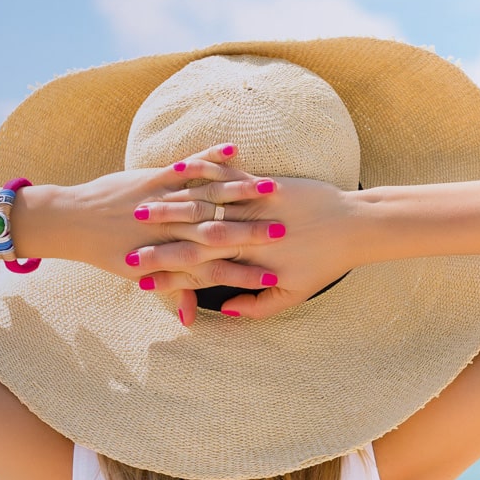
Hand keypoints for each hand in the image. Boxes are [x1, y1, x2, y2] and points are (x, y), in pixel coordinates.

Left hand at [36, 143, 284, 324]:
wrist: (70, 221)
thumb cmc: (108, 251)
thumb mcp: (141, 276)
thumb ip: (173, 293)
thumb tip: (190, 321)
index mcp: (168, 256)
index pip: (213, 267)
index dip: (244, 272)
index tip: (272, 275)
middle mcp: (169, 230)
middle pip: (218, 232)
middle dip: (253, 231)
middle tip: (283, 232)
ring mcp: (162, 201)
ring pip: (207, 196)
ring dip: (240, 191)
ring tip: (272, 188)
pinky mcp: (153, 177)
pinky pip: (187, 165)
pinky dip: (209, 157)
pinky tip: (233, 149)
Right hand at [135, 170, 356, 320]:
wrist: (355, 227)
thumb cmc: (325, 263)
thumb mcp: (293, 294)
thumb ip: (258, 307)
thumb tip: (223, 310)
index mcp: (249, 263)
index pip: (198, 271)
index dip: (166, 274)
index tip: (138, 276)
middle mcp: (247, 235)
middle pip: (191, 239)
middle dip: (155, 240)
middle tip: (124, 242)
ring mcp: (254, 206)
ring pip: (204, 205)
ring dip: (169, 205)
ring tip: (142, 205)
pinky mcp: (264, 184)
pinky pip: (228, 174)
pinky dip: (204, 170)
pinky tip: (180, 168)